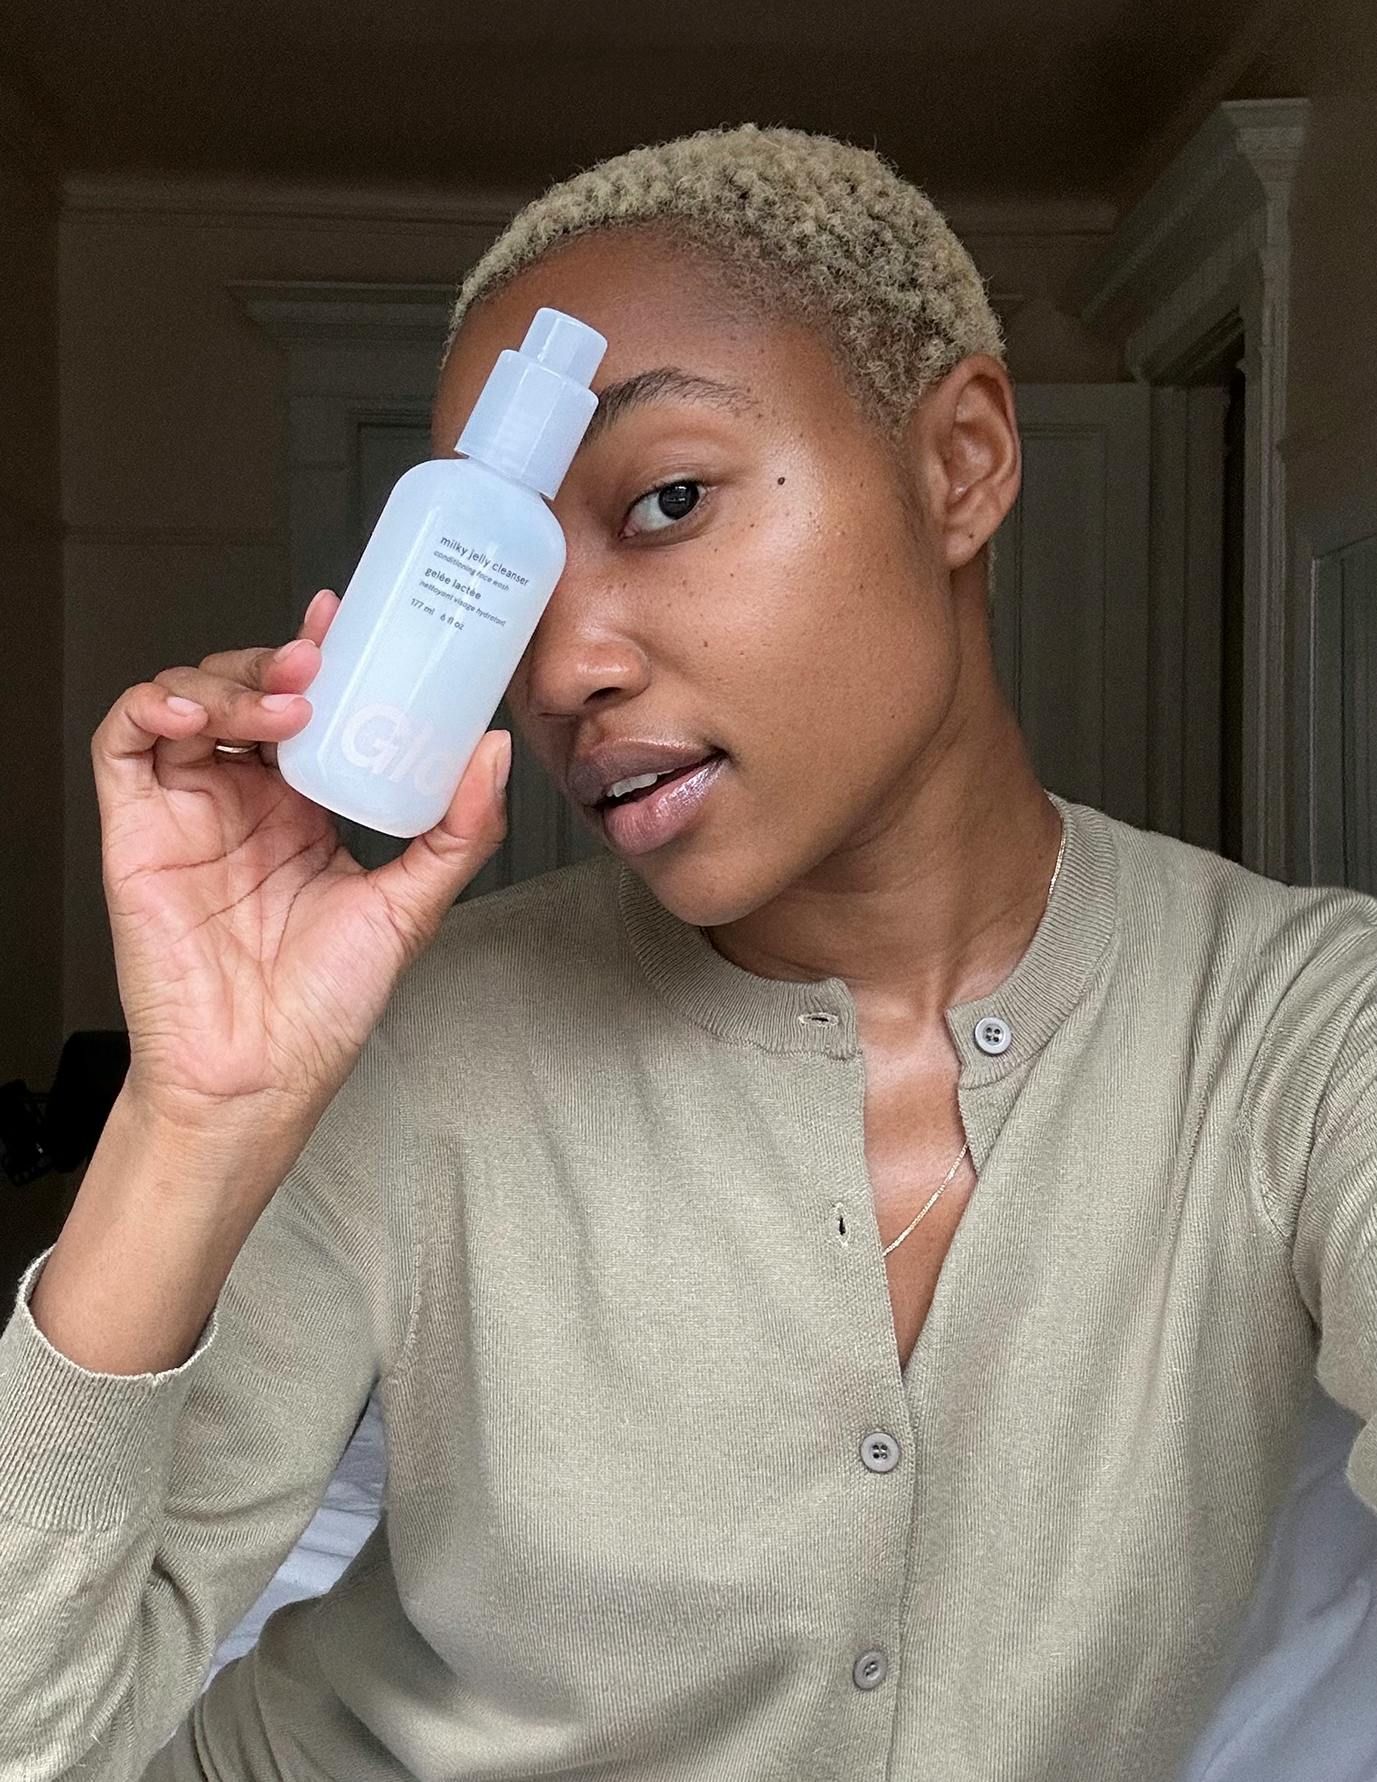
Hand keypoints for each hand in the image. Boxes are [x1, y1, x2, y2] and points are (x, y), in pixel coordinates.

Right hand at [93, 589, 509, 1129]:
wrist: (258, 1078)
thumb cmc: (322, 1007)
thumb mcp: (410, 907)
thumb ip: (458, 831)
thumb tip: (493, 751)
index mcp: (306, 808)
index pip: (309, 706)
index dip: (323, 652)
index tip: (351, 614)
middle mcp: (245, 798)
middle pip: (249, 688)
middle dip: (280, 657)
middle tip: (321, 656)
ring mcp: (188, 809)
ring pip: (189, 699)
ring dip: (230, 677)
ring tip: (284, 698)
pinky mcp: (136, 829)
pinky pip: (124, 744)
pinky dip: (152, 707)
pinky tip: (197, 711)